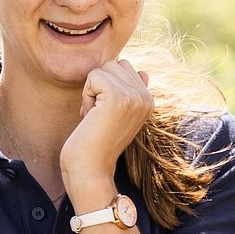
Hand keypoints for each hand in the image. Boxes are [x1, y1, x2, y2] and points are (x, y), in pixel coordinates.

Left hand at [60, 59, 153, 195]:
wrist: (91, 169)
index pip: (124, 67)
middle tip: (98, 115)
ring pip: (103, 68)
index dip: (106, 87)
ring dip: (91, 90)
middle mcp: (146, 97)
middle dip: (98, 85)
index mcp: (148, 100)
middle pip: (114, 63)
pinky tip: (91, 117)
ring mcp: (134, 96)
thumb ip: (130, 91)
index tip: (105, 114)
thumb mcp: (118, 115)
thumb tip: (143, 71)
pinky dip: (86, 96)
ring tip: (95, 116)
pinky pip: (94, 76)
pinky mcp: (118, 97)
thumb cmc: (97, 144)